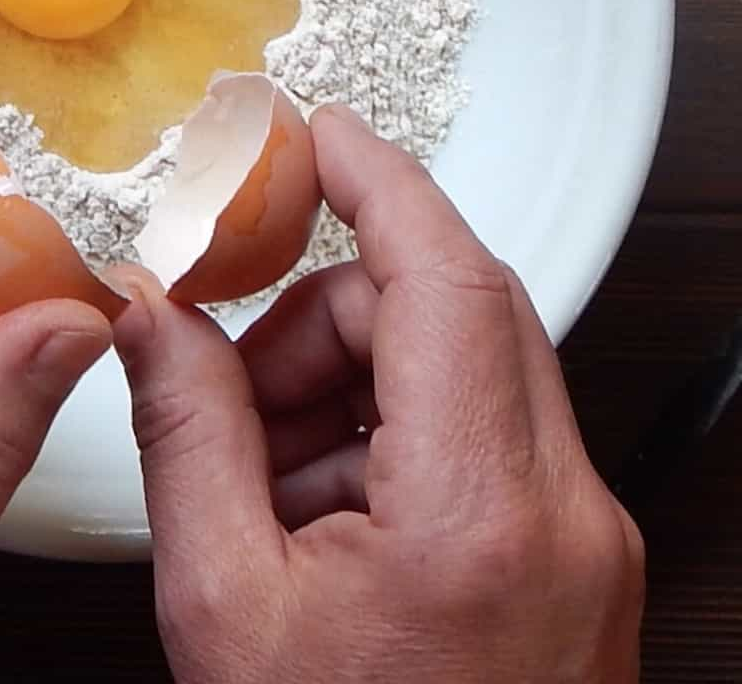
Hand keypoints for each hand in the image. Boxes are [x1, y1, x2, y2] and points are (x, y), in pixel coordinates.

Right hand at [112, 106, 643, 682]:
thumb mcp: (226, 609)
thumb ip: (188, 437)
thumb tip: (151, 317)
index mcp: (482, 512)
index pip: (443, 273)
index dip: (373, 178)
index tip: (313, 131)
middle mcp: (567, 515)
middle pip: (459, 316)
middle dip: (332, 314)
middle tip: (231, 373)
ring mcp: (590, 548)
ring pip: (475, 380)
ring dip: (359, 389)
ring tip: (263, 490)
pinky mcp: (584, 577)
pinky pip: (491, 453)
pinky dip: (397, 451)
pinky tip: (317, 533)